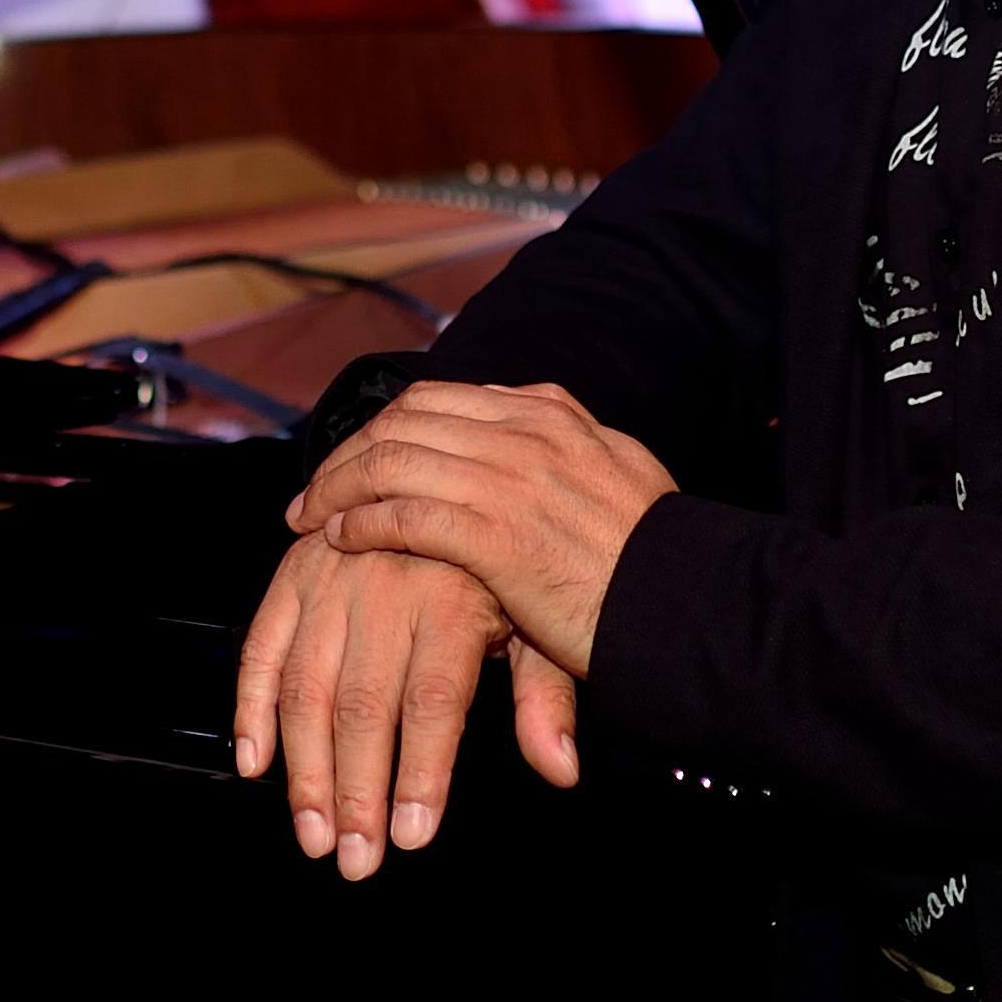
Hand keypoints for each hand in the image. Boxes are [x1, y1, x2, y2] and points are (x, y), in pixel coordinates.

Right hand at [228, 538, 582, 879]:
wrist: (443, 476)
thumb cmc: (497, 567)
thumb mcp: (536, 621)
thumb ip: (543, 696)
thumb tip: (562, 769)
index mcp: (454, 598)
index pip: (433, 700)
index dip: (421, 772)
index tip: (412, 835)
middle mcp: (388, 584)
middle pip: (363, 703)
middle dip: (356, 790)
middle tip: (355, 858)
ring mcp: (332, 577)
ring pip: (306, 685)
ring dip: (305, 770)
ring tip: (314, 834)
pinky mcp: (293, 573)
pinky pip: (261, 645)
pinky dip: (250, 705)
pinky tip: (255, 762)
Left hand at [284, 378, 674, 683]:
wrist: (689, 603)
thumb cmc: (655, 556)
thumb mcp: (619, 471)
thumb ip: (568, 442)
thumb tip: (535, 418)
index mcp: (550, 412)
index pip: (438, 399)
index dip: (383, 426)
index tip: (356, 456)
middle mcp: (525, 432)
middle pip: (404, 421)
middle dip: (348, 452)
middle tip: (315, 489)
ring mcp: (509, 479)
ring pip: (393, 461)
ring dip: (339, 487)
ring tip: (311, 518)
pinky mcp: (496, 535)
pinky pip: (405, 516)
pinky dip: (363, 524)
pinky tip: (343, 541)